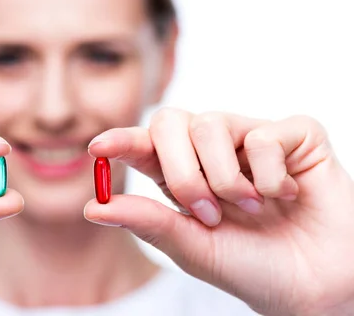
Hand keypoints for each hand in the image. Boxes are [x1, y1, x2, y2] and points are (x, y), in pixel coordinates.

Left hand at [85, 108, 353, 315]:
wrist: (317, 287)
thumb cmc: (254, 267)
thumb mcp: (194, 248)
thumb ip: (149, 222)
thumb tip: (93, 208)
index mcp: (183, 175)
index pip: (145, 145)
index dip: (121, 141)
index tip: (98, 147)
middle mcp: (213, 150)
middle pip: (170, 122)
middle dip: (181, 170)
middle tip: (206, 211)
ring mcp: (251, 138)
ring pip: (211, 124)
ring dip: (225, 177)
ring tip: (251, 208)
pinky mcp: (294, 136)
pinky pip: (263, 135)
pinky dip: (268, 174)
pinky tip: (286, 194)